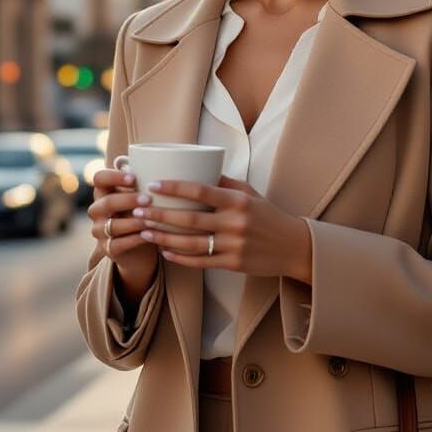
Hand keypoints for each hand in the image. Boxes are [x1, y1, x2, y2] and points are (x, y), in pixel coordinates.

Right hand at [87, 167, 159, 286]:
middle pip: (107, 202)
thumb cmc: (143, 214)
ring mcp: (100, 230)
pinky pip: (118, 244)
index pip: (100, 178)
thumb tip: (164, 163)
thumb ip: (145, 182)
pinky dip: (134, 239)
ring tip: (151, 220)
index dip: (114, 176)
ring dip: (133, 222)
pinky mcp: (107, 249)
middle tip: (148, 199)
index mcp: (103, 192)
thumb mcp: (142, 196)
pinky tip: (148, 236)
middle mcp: (97, 210)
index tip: (134, 178)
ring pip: (112, 225)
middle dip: (128, 200)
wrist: (140, 248)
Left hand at [132, 175, 312, 281]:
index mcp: (237, 201)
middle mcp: (234, 222)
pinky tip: (164, 251)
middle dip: (160, 215)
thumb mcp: (249, 193)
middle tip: (138, 210)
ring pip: (191, 243)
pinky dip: (180, 257)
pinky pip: (201, 261)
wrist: (293, 246)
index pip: (200, 191)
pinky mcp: (233, 263)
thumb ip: (223, 182)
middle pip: (190, 219)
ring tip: (144, 231)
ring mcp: (233, 245)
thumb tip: (196, 168)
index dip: (174, 188)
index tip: (153, 185)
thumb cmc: (267, 215)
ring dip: (164, 237)